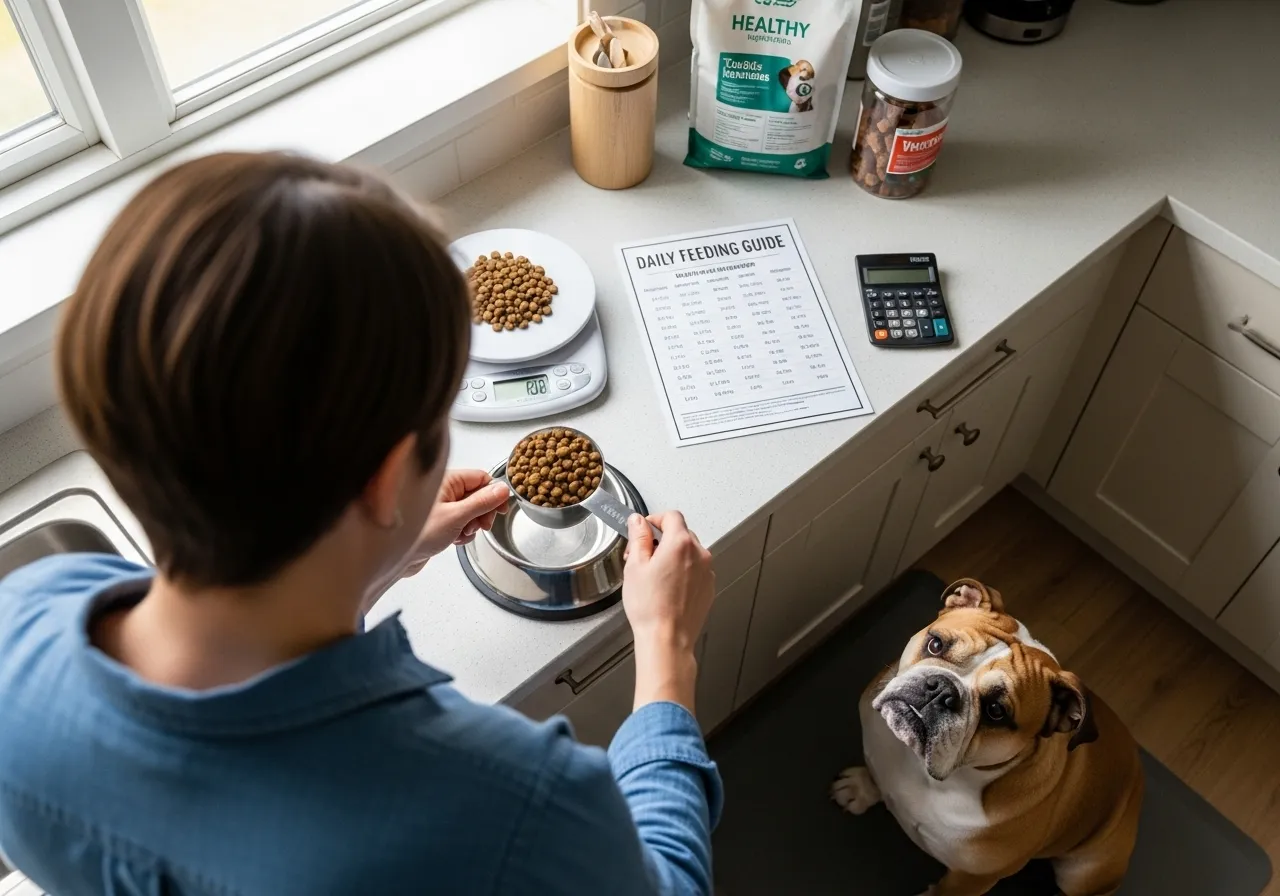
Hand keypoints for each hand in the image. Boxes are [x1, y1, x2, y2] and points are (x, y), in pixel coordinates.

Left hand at [402, 469, 510, 575]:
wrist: (393, 557)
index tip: (500, 508)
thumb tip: (502, 489)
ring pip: (470, 511)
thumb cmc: (417, 533)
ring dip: (471, 525)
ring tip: (462, 534)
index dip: (493, 493)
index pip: (480, 478)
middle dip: (482, 512)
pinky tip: (454, 540)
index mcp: (447, 481)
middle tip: (482, 525)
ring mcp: (442, 506)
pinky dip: (462, 532)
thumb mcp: (456, 516)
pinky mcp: (439, 521)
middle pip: (477, 495)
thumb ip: (482, 502)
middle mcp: (444, 490)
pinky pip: (460, 523)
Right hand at [622, 511, 714, 711]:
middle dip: (662, 540)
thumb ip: (638, 537)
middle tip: (642, 556)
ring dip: (673, 556)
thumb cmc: (650, 607)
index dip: (655, 519)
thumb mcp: (635, 566)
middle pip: (681, 533)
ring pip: (689, 553)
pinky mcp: (708, 588)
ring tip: (654, 576)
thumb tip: (638, 521)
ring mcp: (706, 572)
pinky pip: (695, 570)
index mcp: (680, 544)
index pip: (671, 516)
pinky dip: (683, 572)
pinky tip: (667, 588)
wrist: (667, 638)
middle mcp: (699, 554)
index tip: (644, 529)